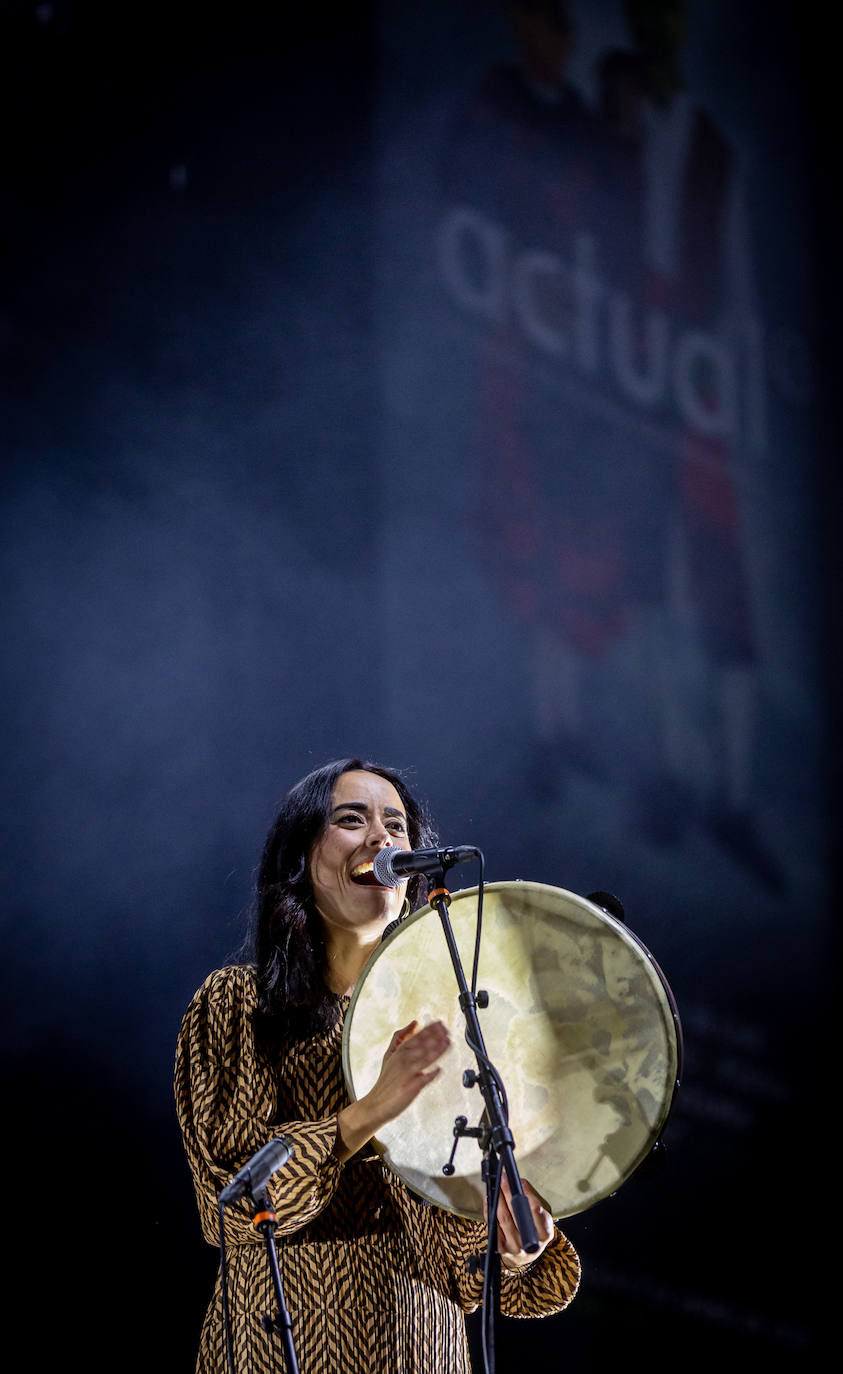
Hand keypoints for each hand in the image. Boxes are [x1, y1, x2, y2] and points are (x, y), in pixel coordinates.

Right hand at [336, 1019, 449, 1160]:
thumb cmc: (385, 1081)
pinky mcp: (409, 1089)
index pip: (415, 1037)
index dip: (429, 1030)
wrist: (375, 1104)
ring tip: (447, 1043)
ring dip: (436, 1051)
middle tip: (447, 1030)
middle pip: (420, 1046)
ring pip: (422, 1060)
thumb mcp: (389, 1055)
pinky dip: (429, 1075)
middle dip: (435, 1036)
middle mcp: (402, 1062)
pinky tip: (438, 1070)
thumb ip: (400, 1038)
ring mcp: (405, 1075)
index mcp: (398, 1053)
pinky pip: (421, 1081)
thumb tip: (414, 1023)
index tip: (440, 1023)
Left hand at [484, 1174, 554, 1270]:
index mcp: (545, 1234)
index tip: (520, 1182)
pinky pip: (493, 1224)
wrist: (523, 1256)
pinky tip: (489, 1198)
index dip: (528, 1195)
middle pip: (517, 1212)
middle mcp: (530, 1243)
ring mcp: (515, 1247)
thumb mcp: (542, 1219)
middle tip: (504, 1178)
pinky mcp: (501, 1248)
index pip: (537, 1211)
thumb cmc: (533, 1232)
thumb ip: (534, 1202)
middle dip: (509, 1192)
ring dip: (498, 1198)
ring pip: (503, 1217)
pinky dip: (490, 1209)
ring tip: (496, 1185)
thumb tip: (519, 1182)